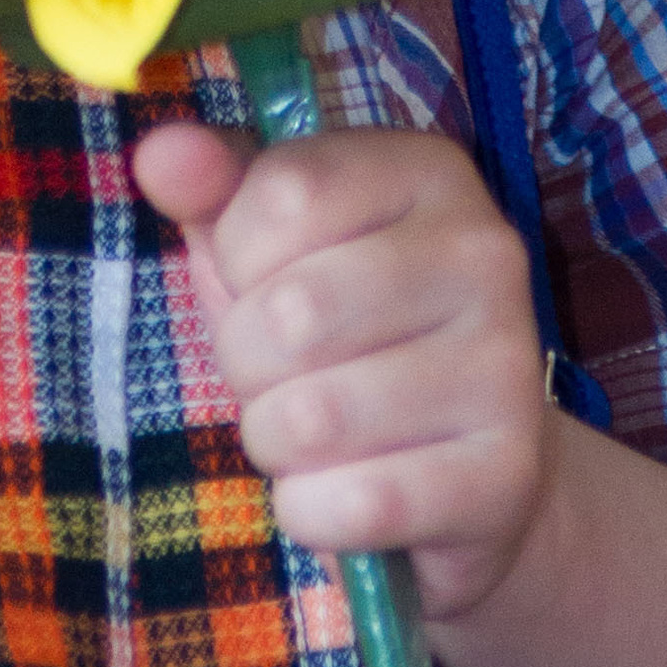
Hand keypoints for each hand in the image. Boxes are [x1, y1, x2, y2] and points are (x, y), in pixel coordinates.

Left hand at [132, 118, 554, 623]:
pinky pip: (353, 504)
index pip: (282, 193)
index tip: (263, 280)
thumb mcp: (273, 243)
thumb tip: (159, 154)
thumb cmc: (346, 331)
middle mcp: (485, 254)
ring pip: (313, 418)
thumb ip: (214, 190)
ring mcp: (507, 366)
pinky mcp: (507, 476)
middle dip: (248, 361)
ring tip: (312, 432)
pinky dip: (314, 511)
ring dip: (276, 440)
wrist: (468, 467)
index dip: (237, 255)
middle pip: (291, 312)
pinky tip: (343, 492)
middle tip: (283, 374)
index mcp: (429, 172)